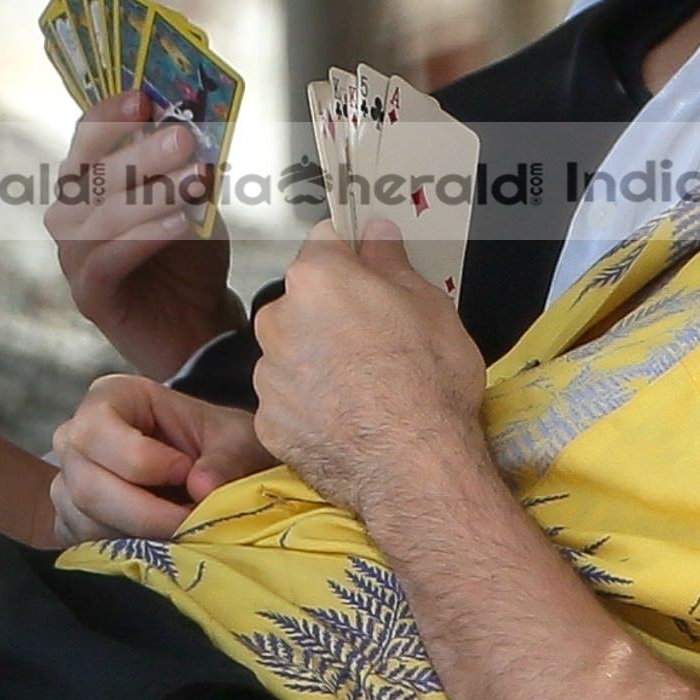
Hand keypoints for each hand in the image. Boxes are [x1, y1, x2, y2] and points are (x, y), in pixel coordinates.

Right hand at [46, 91, 242, 378]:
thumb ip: (185, 164)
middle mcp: (71, 214)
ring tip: (193, 181)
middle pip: (93, 174)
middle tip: (183, 138)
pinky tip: (179, 222)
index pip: (87, 137)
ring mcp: (74, 255)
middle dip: (140, 153)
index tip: (145, 99)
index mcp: (89, 181)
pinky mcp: (89, 294)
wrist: (198, 322)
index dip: (110, 115)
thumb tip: (191, 121)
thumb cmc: (189, 254)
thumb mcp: (193, 198)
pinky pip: (107, 260)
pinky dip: (143, 238)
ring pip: (102, 217)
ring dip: (149, 195)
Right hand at [47, 375, 275, 544]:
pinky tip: (160, 543)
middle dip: (145, 513)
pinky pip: (86, 545)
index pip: (97, 429)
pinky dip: (126, 552)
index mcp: (112, 397)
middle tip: (190, 520)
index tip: (186, 472)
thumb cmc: (221, 445)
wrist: (213, 474)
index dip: (141, 459)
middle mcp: (76, 436)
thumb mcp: (238, 441)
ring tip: (181, 531)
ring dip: (139, 536)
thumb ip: (226, 459)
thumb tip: (201, 488)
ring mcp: (68, 480)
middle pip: (87, 484)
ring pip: (85, 521)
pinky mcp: (71, 520)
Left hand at [250, 221, 488, 517]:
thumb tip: (377, 233)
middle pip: (303, 301)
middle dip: (332, 313)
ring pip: (291, 351)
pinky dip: (310, 406)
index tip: (370, 273)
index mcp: (318, 279)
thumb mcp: (431, 307)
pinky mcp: (268, 422)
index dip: (352, 257)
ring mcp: (268, 374)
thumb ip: (392, 263)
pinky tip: (346, 420)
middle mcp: (278, 320)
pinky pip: (288, 400)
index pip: (325, 241)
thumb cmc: (429, 381)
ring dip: (316, 360)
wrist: (414, 467)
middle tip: (377, 341)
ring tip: (364, 389)